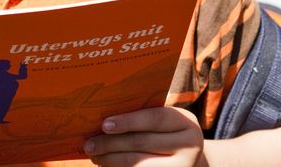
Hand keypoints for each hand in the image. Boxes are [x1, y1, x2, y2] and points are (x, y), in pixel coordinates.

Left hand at [83, 106, 205, 166]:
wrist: (188, 160)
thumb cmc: (166, 135)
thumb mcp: (163, 124)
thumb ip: (143, 118)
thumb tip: (103, 121)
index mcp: (185, 122)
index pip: (155, 118)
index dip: (128, 121)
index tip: (104, 125)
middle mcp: (190, 144)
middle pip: (143, 142)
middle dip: (112, 143)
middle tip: (89, 145)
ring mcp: (184, 166)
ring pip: (139, 164)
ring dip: (112, 160)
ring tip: (94, 156)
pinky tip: (107, 166)